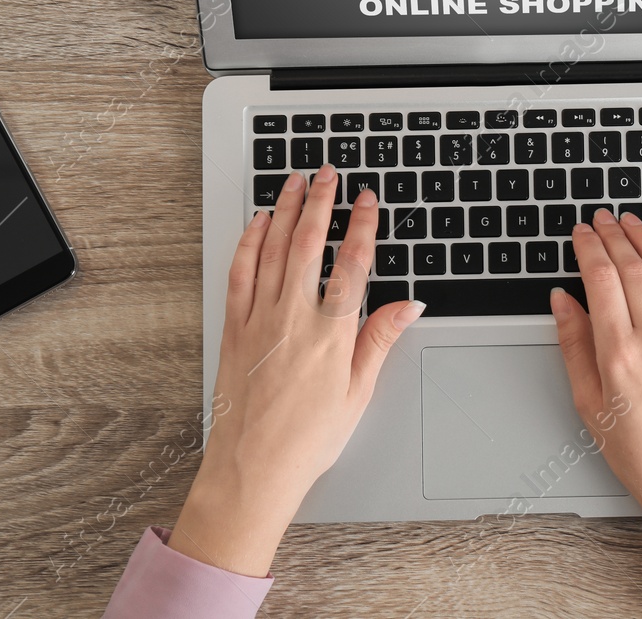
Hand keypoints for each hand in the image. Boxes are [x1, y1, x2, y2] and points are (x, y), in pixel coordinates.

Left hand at [170, 165, 423, 575]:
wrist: (253, 468)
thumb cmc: (306, 439)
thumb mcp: (358, 393)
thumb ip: (380, 340)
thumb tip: (407, 305)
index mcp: (331, 334)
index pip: (353, 264)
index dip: (363, 226)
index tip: (368, 201)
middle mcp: (293, 318)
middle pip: (309, 243)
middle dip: (321, 202)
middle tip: (329, 173)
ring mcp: (259, 319)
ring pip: (273, 249)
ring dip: (285, 210)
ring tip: (295, 182)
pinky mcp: (234, 328)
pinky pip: (241, 273)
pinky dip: (249, 242)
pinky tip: (256, 223)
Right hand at [551, 209, 641, 611]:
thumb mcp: (589, 404)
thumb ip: (574, 345)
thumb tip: (563, 301)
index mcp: (620, 354)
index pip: (601, 279)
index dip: (589, 247)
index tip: (581, 232)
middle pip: (633, 267)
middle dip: (615, 235)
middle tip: (602, 218)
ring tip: (633, 224)